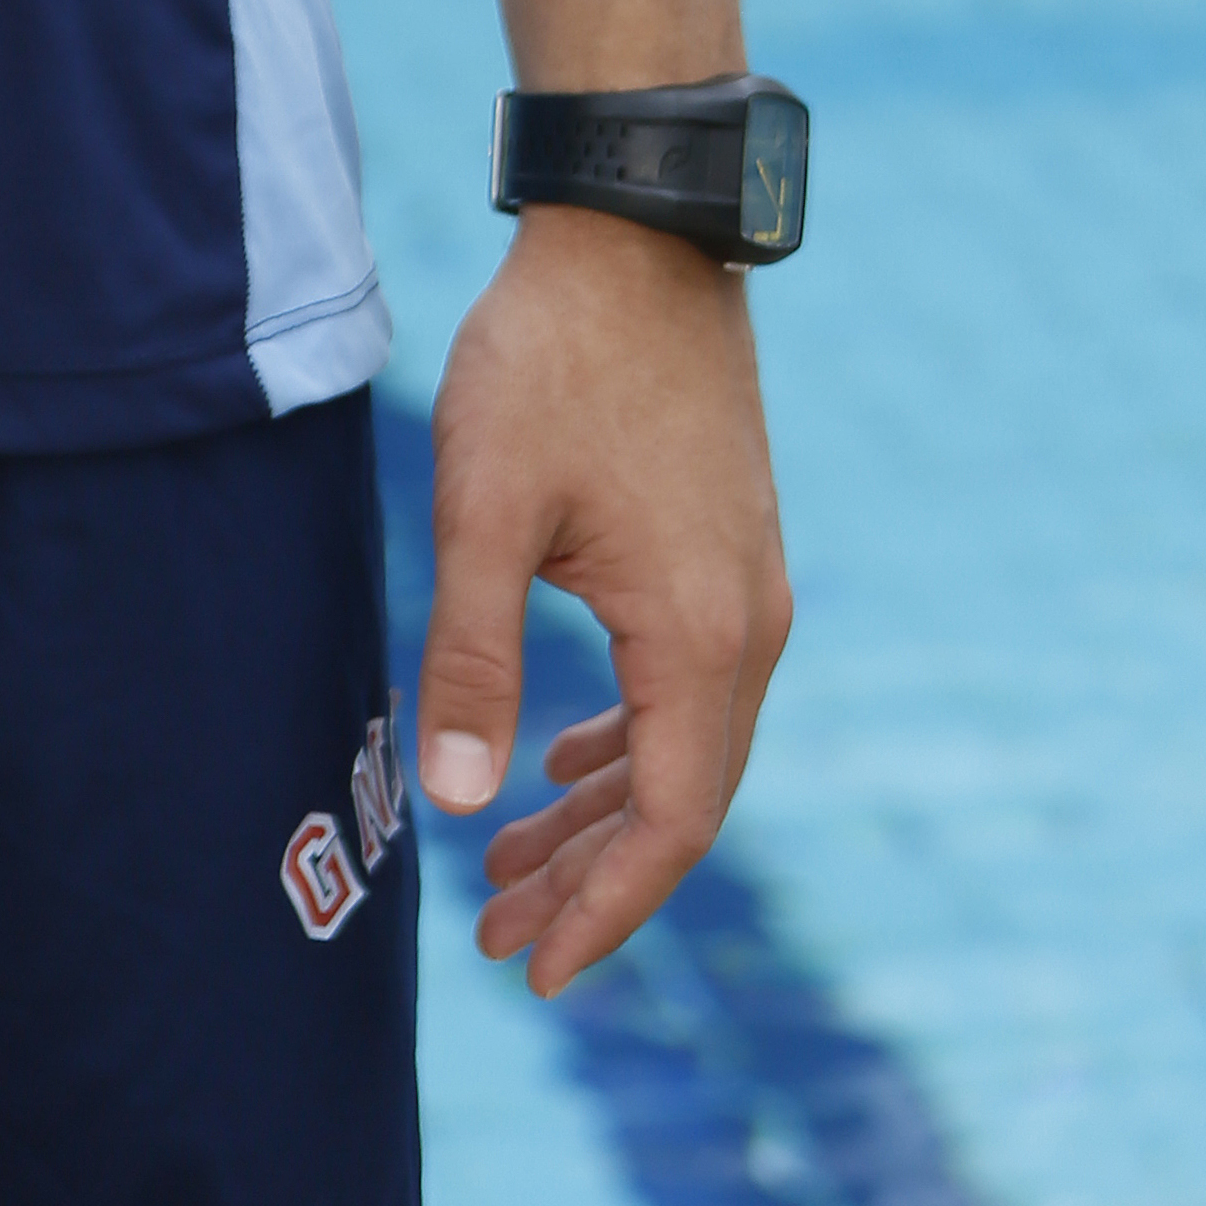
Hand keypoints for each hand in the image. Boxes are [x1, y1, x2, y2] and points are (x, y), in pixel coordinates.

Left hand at [416, 208, 791, 996]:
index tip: (533, 969)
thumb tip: (457, 803)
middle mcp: (747, 628)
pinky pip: (686, 685)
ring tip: (511, 867)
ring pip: (683, 744)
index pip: (670, 825)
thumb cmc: (550, 361)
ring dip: (602, 810)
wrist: (634, 235)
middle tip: (499, 939)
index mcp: (699, 637)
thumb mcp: (484, 507)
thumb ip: (473, 657)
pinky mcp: (726, 551)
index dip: (604, 908)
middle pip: (681, 799)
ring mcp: (747, 588)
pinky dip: (627, 739)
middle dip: (592, 878)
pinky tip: (565, 757)